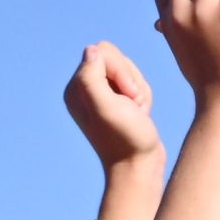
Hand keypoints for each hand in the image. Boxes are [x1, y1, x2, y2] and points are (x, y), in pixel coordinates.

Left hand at [67, 41, 163, 179]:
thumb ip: (91, 76)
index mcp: (76, 88)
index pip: (102, 52)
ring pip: (128, 69)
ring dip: (139, 89)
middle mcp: (85, 90)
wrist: (139, 167)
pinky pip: (135, 82)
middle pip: (115, 57)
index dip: (120, 70)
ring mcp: (101, 96)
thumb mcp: (105, 106)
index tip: (125, 98)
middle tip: (132, 107)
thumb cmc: (125, 139)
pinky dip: (143, 96)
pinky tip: (140, 115)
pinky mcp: (117, 102)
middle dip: (131, 80)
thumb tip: (91, 51)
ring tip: (136, 113)